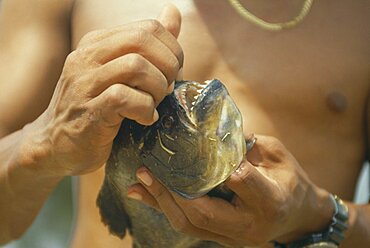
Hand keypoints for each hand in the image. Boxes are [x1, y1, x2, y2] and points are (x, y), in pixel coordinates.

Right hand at [35, 5, 182, 175]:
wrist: (56, 144)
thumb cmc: (96, 106)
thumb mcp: (120, 71)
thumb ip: (148, 44)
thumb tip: (172, 12)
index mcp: (98, 43)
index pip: (148, 27)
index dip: (172, 49)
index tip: (172, 73)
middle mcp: (87, 56)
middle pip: (143, 40)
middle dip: (168, 65)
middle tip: (168, 87)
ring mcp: (84, 83)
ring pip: (136, 66)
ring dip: (157, 88)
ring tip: (155, 104)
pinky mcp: (88, 111)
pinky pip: (124, 98)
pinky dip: (145, 109)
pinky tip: (145, 119)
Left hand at [128, 135, 334, 246]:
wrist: (297, 217)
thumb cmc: (290, 181)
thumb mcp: (278, 156)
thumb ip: (248, 144)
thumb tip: (212, 130)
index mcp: (271, 201)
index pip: (243, 183)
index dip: (219, 166)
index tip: (195, 149)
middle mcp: (249, 224)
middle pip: (204, 213)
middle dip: (172, 192)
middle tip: (147, 170)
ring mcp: (234, 236)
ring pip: (191, 225)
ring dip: (162, 203)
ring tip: (139, 182)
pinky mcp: (222, 238)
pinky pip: (189, 226)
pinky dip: (166, 209)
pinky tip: (147, 196)